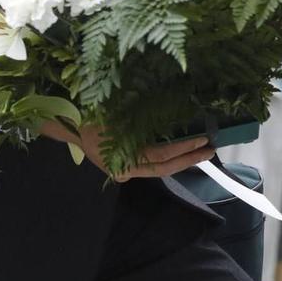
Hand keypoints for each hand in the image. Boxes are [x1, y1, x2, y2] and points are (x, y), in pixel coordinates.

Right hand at [43, 121, 212, 179]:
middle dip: (189, 160)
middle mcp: (126, 170)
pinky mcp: (126, 168)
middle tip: (210, 150)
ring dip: (182, 160)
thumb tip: (161, 109)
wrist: (71, 128)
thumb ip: (133, 118)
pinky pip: (152, 165)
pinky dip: (170, 159)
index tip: (202, 140)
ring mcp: (126, 171)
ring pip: (159, 169)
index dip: (182, 149)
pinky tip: (185, 152)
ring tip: (202, 150)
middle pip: (163, 168)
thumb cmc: (93, 118)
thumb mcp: (113, 115)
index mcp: (123, 158)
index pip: (160, 156)